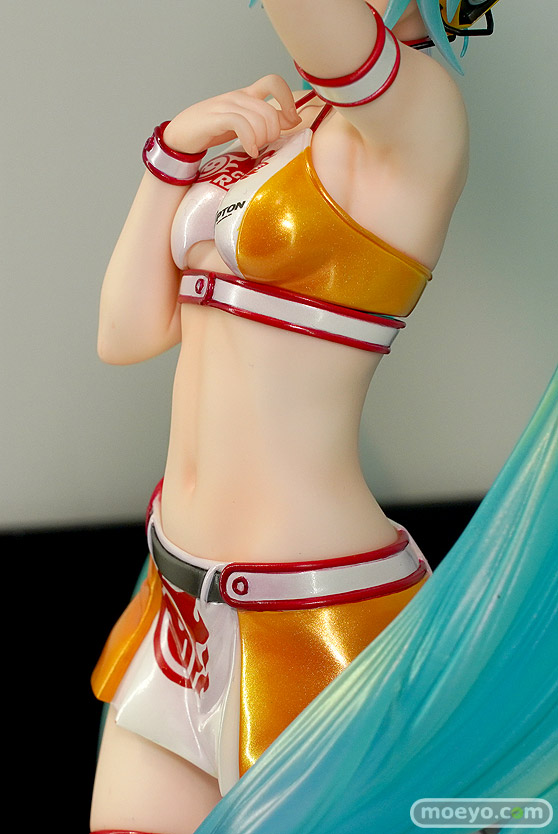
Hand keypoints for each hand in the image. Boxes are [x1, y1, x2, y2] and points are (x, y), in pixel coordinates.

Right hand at [163, 75, 300, 157]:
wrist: (181, 135)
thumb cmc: (212, 130)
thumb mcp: (243, 123)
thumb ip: (264, 120)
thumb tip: (292, 121)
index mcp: (247, 95)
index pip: (274, 82)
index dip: (288, 100)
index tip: (291, 121)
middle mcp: (239, 97)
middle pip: (269, 109)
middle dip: (274, 131)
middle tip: (265, 144)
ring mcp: (227, 106)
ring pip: (259, 118)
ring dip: (262, 138)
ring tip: (254, 149)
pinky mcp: (216, 118)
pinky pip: (242, 125)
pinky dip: (250, 141)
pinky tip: (249, 151)